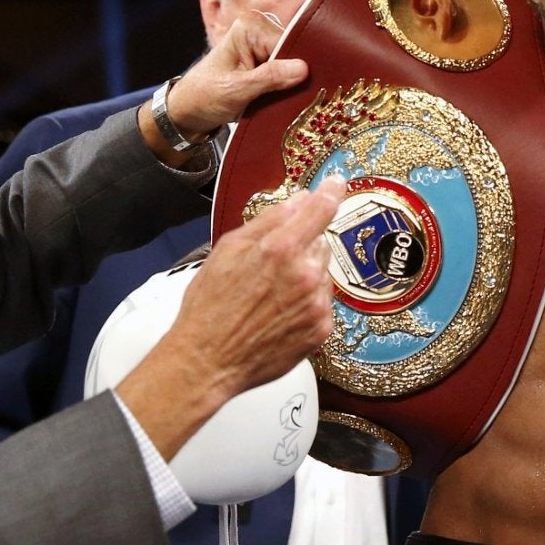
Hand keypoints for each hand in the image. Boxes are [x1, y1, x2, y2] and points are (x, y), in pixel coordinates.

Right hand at [117, 176, 343, 455]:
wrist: (207, 361)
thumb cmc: (210, 308)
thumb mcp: (228, 250)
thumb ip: (268, 221)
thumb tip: (298, 200)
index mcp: (280, 249)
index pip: (320, 209)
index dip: (331, 192)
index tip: (336, 183)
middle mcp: (305, 275)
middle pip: (320, 243)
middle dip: (301, 247)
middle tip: (269, 267)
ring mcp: (316, 304)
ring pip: (322, 273)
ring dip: (305, 276)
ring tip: (269, 296)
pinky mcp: (321, 329)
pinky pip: (323, 303)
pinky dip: (307, 304)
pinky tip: (279, 314)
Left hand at [157, 13, 309, 144]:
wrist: (187, 111)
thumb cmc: (203, 97)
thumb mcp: (237, 90)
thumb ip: (269, 78)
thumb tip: (304, 68)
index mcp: (250, 28)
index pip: (289, 43)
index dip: (298, 67)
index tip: (303, 89)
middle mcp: (258, 31)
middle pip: (293, 52)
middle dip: (296, 77)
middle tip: (296, 99)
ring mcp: (262, 46)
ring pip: (292, 65)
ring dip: (291, 85)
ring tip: (285, 101)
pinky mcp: (263, 61)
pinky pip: (286, 73)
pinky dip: (285, 88)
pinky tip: (282, 100)